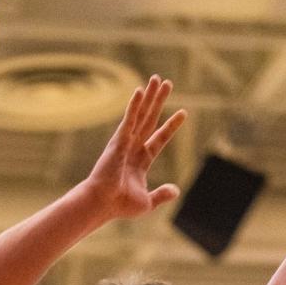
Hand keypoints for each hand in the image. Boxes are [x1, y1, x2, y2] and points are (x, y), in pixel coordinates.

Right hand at [84, 77, 186, 219]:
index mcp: (140, 161)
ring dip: (150, 97)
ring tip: (158, 79)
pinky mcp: (118, 140)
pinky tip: (140, 91)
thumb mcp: (147, 202)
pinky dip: (134, 105)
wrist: (102, 204)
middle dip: (159, 102)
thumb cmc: (119, 205)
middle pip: (150, 120)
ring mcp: (125, 142)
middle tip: (167, 83)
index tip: (183, 113)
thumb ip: (161, 195)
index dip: (171, 126)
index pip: (159, 139)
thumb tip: (176, 191)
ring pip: (141, 114)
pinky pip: (129, 119)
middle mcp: (132, 147)